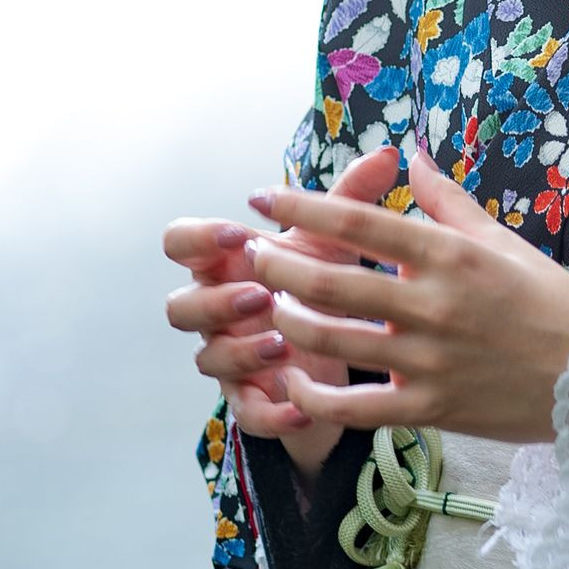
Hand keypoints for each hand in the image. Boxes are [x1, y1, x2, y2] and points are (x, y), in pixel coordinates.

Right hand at [162, 144, 397, 464]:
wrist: (345, 355)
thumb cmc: (326, 287)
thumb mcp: (338, 242)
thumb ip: (351, 201)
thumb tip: (389, 154)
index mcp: (228, 265)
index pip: (179, 242)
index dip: (197, 238)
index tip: (238, 234)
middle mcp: (219, 312)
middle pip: (179, 307)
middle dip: (216, 301)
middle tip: (263, 293)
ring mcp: (231, 359)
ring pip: (207, 359)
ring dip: (241, 351)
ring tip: (285, 342)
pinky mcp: (254, 402)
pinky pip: (246, 414)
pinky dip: (271, 413)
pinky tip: (302, 406)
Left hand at [251, 150, 568, 445]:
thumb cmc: (549, 302)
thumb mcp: (501, 241)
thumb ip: (447, 201)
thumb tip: (410, 156)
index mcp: (450, 256)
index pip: (359, 224)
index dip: (302, 206)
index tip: (263, 197)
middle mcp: (433, 305)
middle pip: (328, 281)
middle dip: (276, 264)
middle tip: (253, 254)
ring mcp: (428, 361)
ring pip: (330, 340)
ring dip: (285, 320)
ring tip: (270, 306)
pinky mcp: (429, 408)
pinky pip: (353, 407)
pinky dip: (314, 397)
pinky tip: (293, 380)